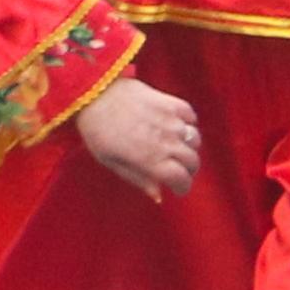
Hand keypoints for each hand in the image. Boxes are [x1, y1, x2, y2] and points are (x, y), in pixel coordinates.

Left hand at [73, 76, 202, 196]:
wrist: (94, 93)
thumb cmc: (97, 131)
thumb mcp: (112, 162)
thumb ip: (138, 179)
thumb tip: (158, 196)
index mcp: (150, 160)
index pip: (182, 179)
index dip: (183, 187)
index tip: (178, 188)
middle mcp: (165, 141)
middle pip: (193, 161)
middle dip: (189, 170)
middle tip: (178, 170)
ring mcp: (170, 120)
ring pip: (195, 139)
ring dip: (189, 147)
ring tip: (178, 148)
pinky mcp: (169, 102)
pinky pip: (191, 116)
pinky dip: (188, 123)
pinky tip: (177, 126)